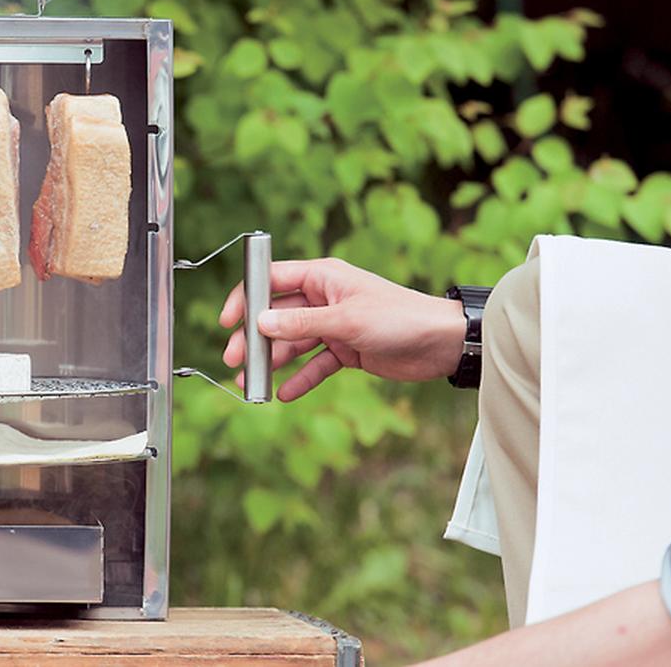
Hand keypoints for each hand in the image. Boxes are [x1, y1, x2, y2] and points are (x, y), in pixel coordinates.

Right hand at [219, 258, 465, 400]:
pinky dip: (300, 378)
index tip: (228, 320)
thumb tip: (261, 323)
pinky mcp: (346, 350)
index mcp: (322, 278)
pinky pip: (315, 364)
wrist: (442, 343)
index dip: (246, 298)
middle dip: (254, 338)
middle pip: (277, 316)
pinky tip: (284, 393)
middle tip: (234, 361)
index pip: (272, 280)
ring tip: (251, 384)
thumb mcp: (346, 320)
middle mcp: (324, 299)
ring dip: (272, 362)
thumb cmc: (399, 318)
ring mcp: (333, 325)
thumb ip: (302, 324)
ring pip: (293, 343)